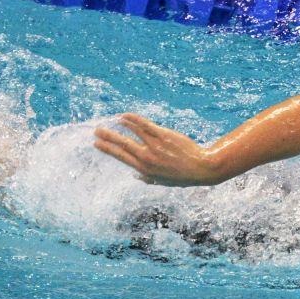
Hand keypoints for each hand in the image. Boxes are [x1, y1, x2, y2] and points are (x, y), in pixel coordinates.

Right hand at [94, 113, 221, 186]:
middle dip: (107, 137)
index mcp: (144, 170)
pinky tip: (125, 116)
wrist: (202, 168)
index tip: (97, 144)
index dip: (108, 149)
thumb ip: (148, 179)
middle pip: (122, 145)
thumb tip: (136, 177)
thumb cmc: (183, 176)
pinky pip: (144, 125)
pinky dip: (133, 119)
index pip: (121, 157)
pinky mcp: (164, 136)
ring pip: (132, 133)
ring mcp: (155, 146)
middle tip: (96, 131)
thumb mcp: (164, 182)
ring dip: (119, 126)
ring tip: (112, 121)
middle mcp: (147, 158)